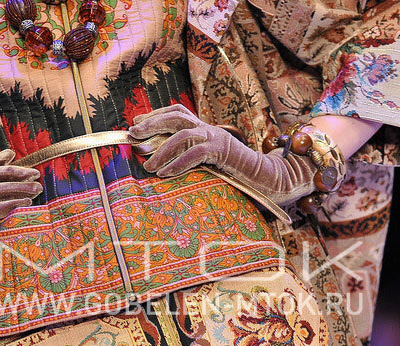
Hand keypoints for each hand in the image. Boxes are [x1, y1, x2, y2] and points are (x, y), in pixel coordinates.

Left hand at [128, 104, 316, 206]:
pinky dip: (179, 163)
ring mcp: (217, 137)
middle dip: (151, 123)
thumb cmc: (233, 174)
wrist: (266, 179)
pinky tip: (166, 173)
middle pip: (176, 116)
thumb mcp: (206, 163)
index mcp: (204, 127)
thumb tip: (158, 162)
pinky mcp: (224, 151)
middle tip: (132, 134)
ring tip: (148, 165)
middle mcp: (209, 128)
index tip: (135, 124)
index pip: (176, 112)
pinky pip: (197, 153)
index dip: (155, 115)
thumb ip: (187, 157)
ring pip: (183, 134)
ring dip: (161, 149)